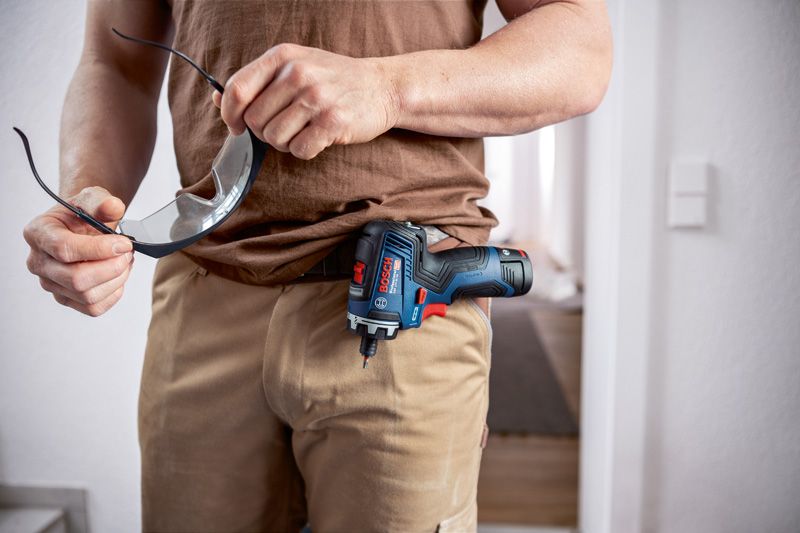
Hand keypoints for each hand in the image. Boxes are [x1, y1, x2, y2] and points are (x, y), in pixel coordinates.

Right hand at [23, 186, 134, 316]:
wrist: (81, 226)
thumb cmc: (83, 214)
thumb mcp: (92, 200)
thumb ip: (102, 202)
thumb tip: (114, 207)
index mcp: (38, 233)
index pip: (64, 249)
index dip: (99, 249)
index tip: (124, 244)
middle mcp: (38, 262)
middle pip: (76, 279)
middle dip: (112, 267)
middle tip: (127, 254)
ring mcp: (50, 283)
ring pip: (87, 296)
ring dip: (116, 280)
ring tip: (125, 262)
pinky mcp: (65, 298)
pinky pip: (93, 308)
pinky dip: (113, 294)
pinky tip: (118, 276)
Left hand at [213, 43, 399, 159]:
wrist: (382, 87)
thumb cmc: (335, 79)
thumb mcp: (295, 67)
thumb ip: (257, 82)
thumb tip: (218, 99)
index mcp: (283, 57)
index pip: (237, 89)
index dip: (229, 114)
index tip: (235, 125)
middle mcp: (298, 74)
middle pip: (254, 120)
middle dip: (264, 132)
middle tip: (285, 126)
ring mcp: (316, 98)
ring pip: (275, 138)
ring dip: (285, 143)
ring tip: (303, 130)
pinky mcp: (333, 122)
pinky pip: (300, 150)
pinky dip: (305, 151)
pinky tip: (317, 138)